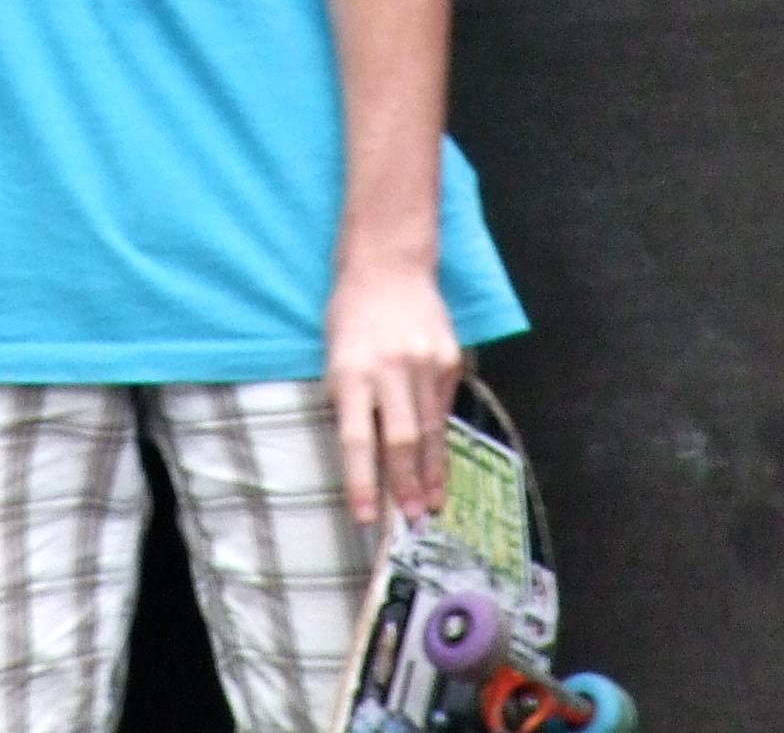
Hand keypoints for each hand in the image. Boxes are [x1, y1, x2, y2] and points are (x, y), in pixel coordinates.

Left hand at [323, 256, 460, 525]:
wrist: (389, 264)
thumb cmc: (351, 316)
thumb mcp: (334, 357)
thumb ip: (348, 402)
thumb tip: (366, 459)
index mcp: (351, 372)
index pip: (357, 440)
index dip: (362, 482)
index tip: (365, 518)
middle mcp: (390, 369)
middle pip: (401, 440)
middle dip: (406, 485)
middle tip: (411, 519)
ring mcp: (425, 362)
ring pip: (430, 429)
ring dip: (431, 471)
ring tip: (432, 502)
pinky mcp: (449, 357)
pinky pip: (444, 406)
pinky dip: (440, 436)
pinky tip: (440, 461)